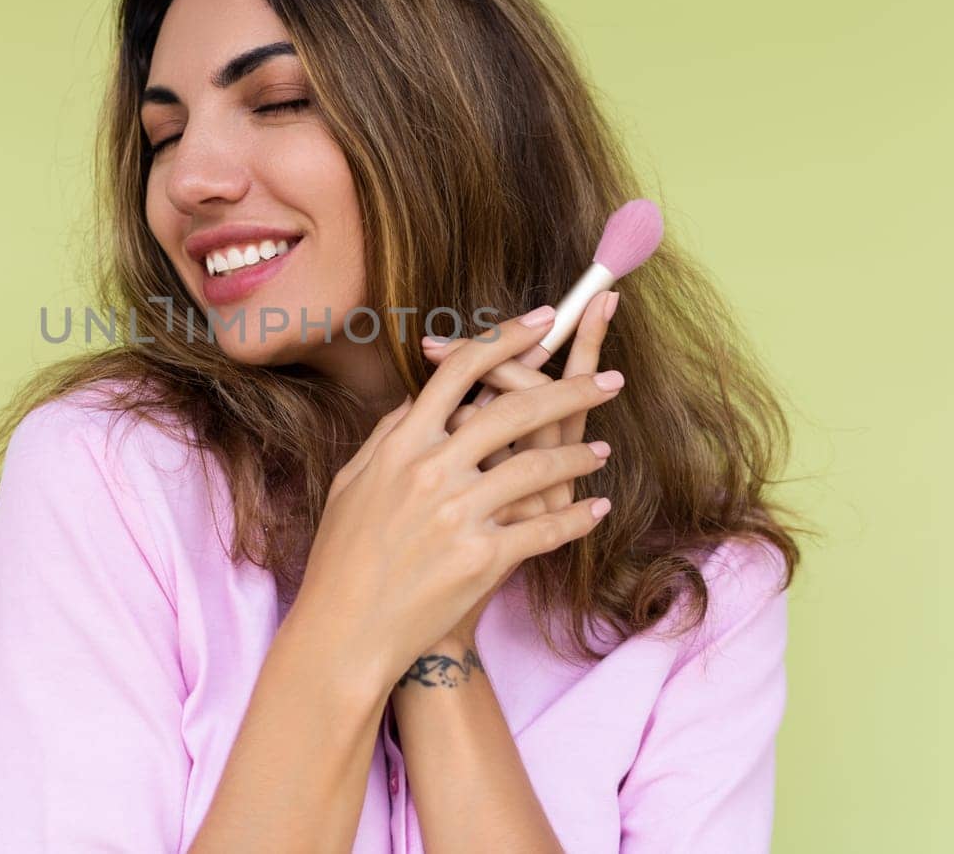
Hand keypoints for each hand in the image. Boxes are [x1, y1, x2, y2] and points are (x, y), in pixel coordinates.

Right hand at [298, 307, 621, 693]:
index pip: (460, 371)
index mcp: (401, 444)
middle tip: (609, 380)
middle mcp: (431, 470)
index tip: (547, 322)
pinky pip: (545, 528)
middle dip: (572, 389)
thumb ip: (389, 436)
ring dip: (581, 457)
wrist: (346, 631)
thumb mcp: (354, 483)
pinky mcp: (481, 558)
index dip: (508, 338)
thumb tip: (419, 398)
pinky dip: (577, 518)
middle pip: (516, 409)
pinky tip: (596, 510)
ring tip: (603, 452)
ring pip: (540, 467)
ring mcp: (458, 513)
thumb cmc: (344, 557)